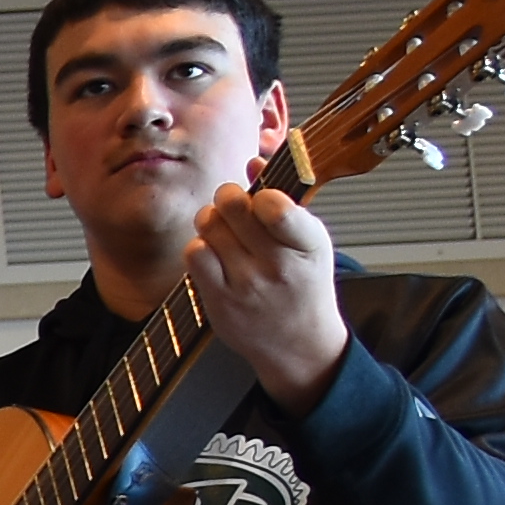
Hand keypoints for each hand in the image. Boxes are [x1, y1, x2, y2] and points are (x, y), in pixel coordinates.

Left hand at [189, 181, 351, 400]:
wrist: (299, 342)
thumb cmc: (303, 283)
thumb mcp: (309, 239)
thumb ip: (283, 199)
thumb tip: (252, 162)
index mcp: (309, 244)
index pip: (276, 206)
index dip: (260, 193)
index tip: (261, 199)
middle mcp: (278, 265)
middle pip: (233, 206)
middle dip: (228, 197)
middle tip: (231, 204)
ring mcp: (247, 285)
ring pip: (209, 225)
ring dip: (210, 220)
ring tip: (223, 229)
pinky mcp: (220, 300)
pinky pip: (195, 254)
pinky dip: (199, 247)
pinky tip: (213, 253)